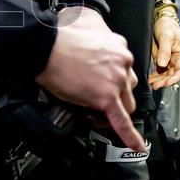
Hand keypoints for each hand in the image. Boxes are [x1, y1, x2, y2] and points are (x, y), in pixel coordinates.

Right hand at [35, 7, 144, 152]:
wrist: (45, 47)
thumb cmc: (59, 41)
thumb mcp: (87, 33)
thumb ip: (98, 47)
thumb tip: (93, 59)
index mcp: (119, 48)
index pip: (125, 70)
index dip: (114, 80)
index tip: (105, 84)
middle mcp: (122, 63)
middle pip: (128, 88)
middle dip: (115, 96)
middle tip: (97, 100)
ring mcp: (116, 81)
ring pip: (127, 105)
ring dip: (115, 112)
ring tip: (96, 114)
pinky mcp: (106, 97)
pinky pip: (122, 122)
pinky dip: (130, 136)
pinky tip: (135, 145)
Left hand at [148, 15, 179, 89]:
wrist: (161, 21)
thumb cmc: (167, 26)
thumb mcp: (166, 37)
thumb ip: (165, 51)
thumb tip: (162, 64)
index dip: (175, 79)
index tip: (167, 83)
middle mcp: (176, 60)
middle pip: (173, 75)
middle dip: (165, 82)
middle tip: (156, 85)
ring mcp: (168, 61)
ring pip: (165, 75)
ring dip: (159, 81)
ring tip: (151, 84)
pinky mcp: (161, 60)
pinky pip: (159, 71)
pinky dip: (154, 76)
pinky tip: (149, 79)